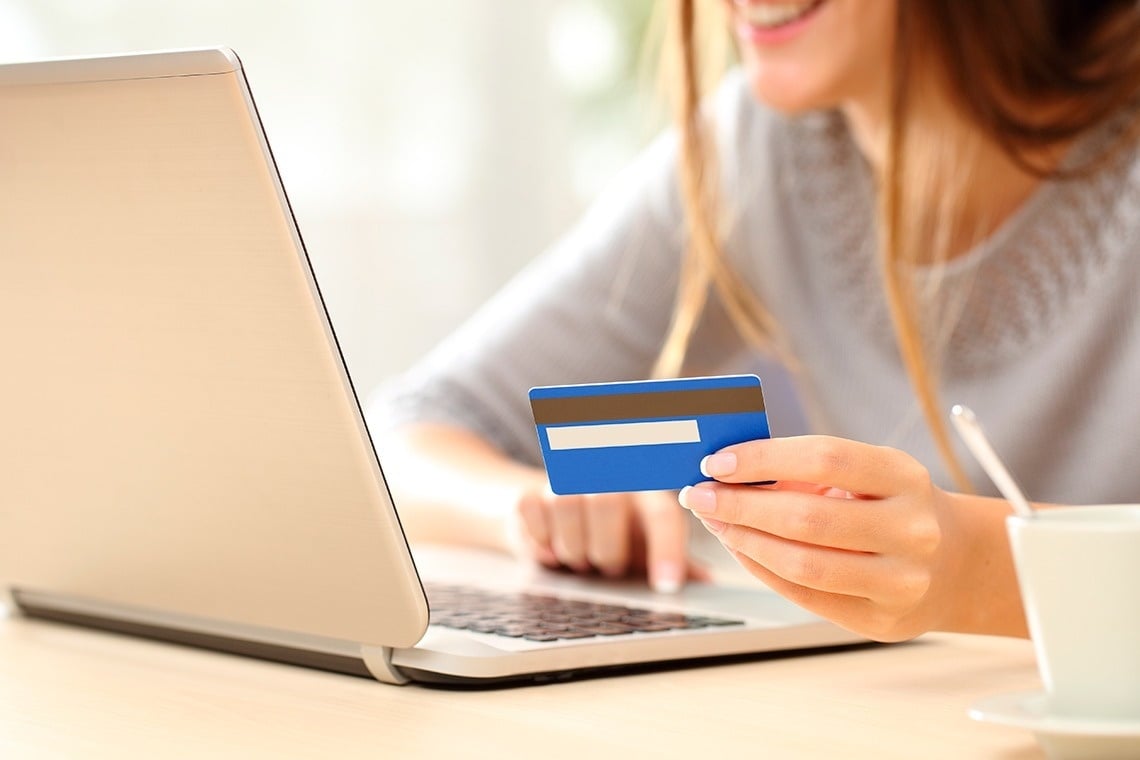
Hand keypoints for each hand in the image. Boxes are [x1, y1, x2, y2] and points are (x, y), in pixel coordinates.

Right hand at [512, 487, 708, 592]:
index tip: (667, 586)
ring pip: (566, 504)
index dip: (666, 549)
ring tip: (580, 560)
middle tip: (608, 566)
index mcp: (643, 490)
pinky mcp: (529, 492)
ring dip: (573, 547)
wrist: (550, 512)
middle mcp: (605, 477)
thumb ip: (673, 559)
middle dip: (607, 550)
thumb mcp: (642, 544)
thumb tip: (709, 583)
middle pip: (607, 503)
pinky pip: (530, 509)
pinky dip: (540, 539)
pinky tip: (550, 550)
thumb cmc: (609, 532)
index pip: (662, 514)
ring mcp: (565, 480)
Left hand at [678, 435, 958, 640]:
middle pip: (807, 517)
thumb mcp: (866, 474)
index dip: (765, 458)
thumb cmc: (888, 506)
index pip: (826, 459)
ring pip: (803, 564)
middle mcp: (911, 530)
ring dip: (744, 541)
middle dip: (741, 505)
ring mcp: (901, 581)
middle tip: (699, 494)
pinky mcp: (881, 620)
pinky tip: (740, 549)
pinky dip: (762, 569)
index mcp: (905, 478)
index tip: (716, 461)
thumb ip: (805, 469)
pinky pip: (805, 596)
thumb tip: (726, 469)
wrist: (953, 564)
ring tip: (715, 522)